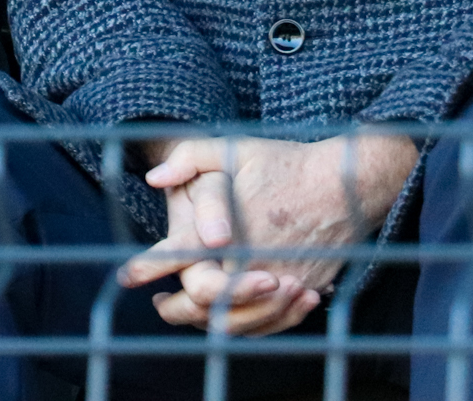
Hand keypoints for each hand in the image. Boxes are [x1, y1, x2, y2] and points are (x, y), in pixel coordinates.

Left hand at [121, 134, 417, 335]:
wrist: (346, 182)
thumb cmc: (285, 163)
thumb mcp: (235, 147)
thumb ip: (190, 158)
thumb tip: (155, 178)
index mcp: (231, 230)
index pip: (182, 258)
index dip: (150, 268)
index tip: (126, 277)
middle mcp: (254, 262)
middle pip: (206, 302)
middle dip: (177, 309)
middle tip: (160, 305)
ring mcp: (282, 281)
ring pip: (239, 321)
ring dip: (209, 321)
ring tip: (188, 312)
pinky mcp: (304, 290)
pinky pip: (272, 322)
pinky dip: (249, 325)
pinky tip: (233, 316)